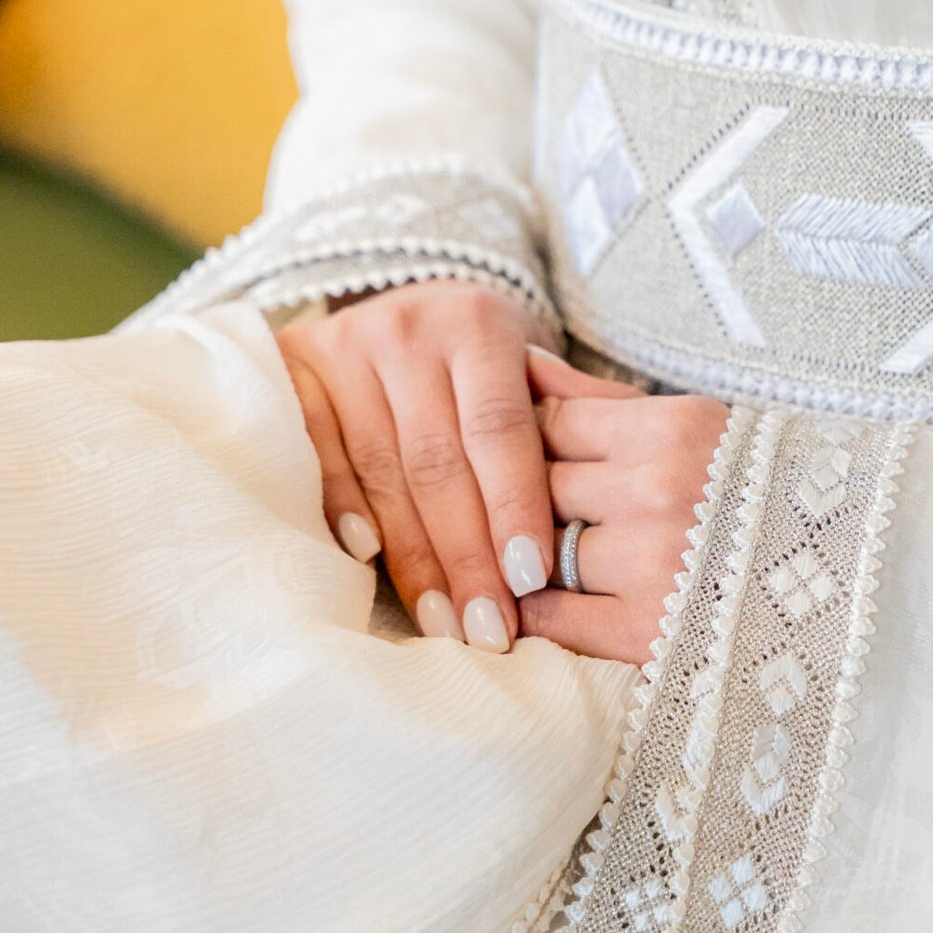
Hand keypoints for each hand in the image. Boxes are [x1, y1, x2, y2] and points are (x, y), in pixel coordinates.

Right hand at [277, 282, 556, 647]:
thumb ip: (577, 409)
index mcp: (477, 325)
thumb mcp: (529, 364)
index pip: (500, 430)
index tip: (532, 579)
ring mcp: (343, 350)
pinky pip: (318, 454)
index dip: (514, 506)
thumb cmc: (476, 355)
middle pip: (440, 463)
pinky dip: (342, 509)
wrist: (391, 302)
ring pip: (383, 472)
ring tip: (446, 626)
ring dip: (414, 558)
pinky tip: (366, 561)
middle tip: (490, 630)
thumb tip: (640, 448)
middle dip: (468, 556)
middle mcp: (407, 331)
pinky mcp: (293, 373)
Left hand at [521, 351, 729, 664]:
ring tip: (538, 559)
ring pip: (540, 549)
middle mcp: (659, 491)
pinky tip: (542, 605)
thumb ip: (600, 400)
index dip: (530, 441)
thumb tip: (522, 362)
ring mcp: (652, 562)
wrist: (848, 578)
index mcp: (675, 429)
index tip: (528, 459)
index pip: (553, 422)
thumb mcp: (696, 426)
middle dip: (529, 499)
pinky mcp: (647, 631)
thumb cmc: (759, 494)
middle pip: (539, 485)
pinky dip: (537, 612)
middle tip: (530, 513)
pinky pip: (552, 616)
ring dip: (531, 556)